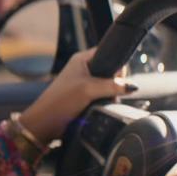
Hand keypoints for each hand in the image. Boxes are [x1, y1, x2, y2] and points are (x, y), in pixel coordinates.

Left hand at [17, 48, 132, 143]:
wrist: (45, 122)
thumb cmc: (60, 101)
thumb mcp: (88, 89)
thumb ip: (111, 85)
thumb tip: (131, 86)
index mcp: (82, 59)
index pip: (107, 53)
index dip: (116, 64)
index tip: (119, 78)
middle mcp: (83, 69)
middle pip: (110, 71)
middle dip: (115, 83)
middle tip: (110, 92)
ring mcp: (83, 83)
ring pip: (107, 85)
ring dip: (110, 94)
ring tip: (103, 102)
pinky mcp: (84, 97)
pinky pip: (102, 96)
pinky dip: (105, 101)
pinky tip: (101, 107)